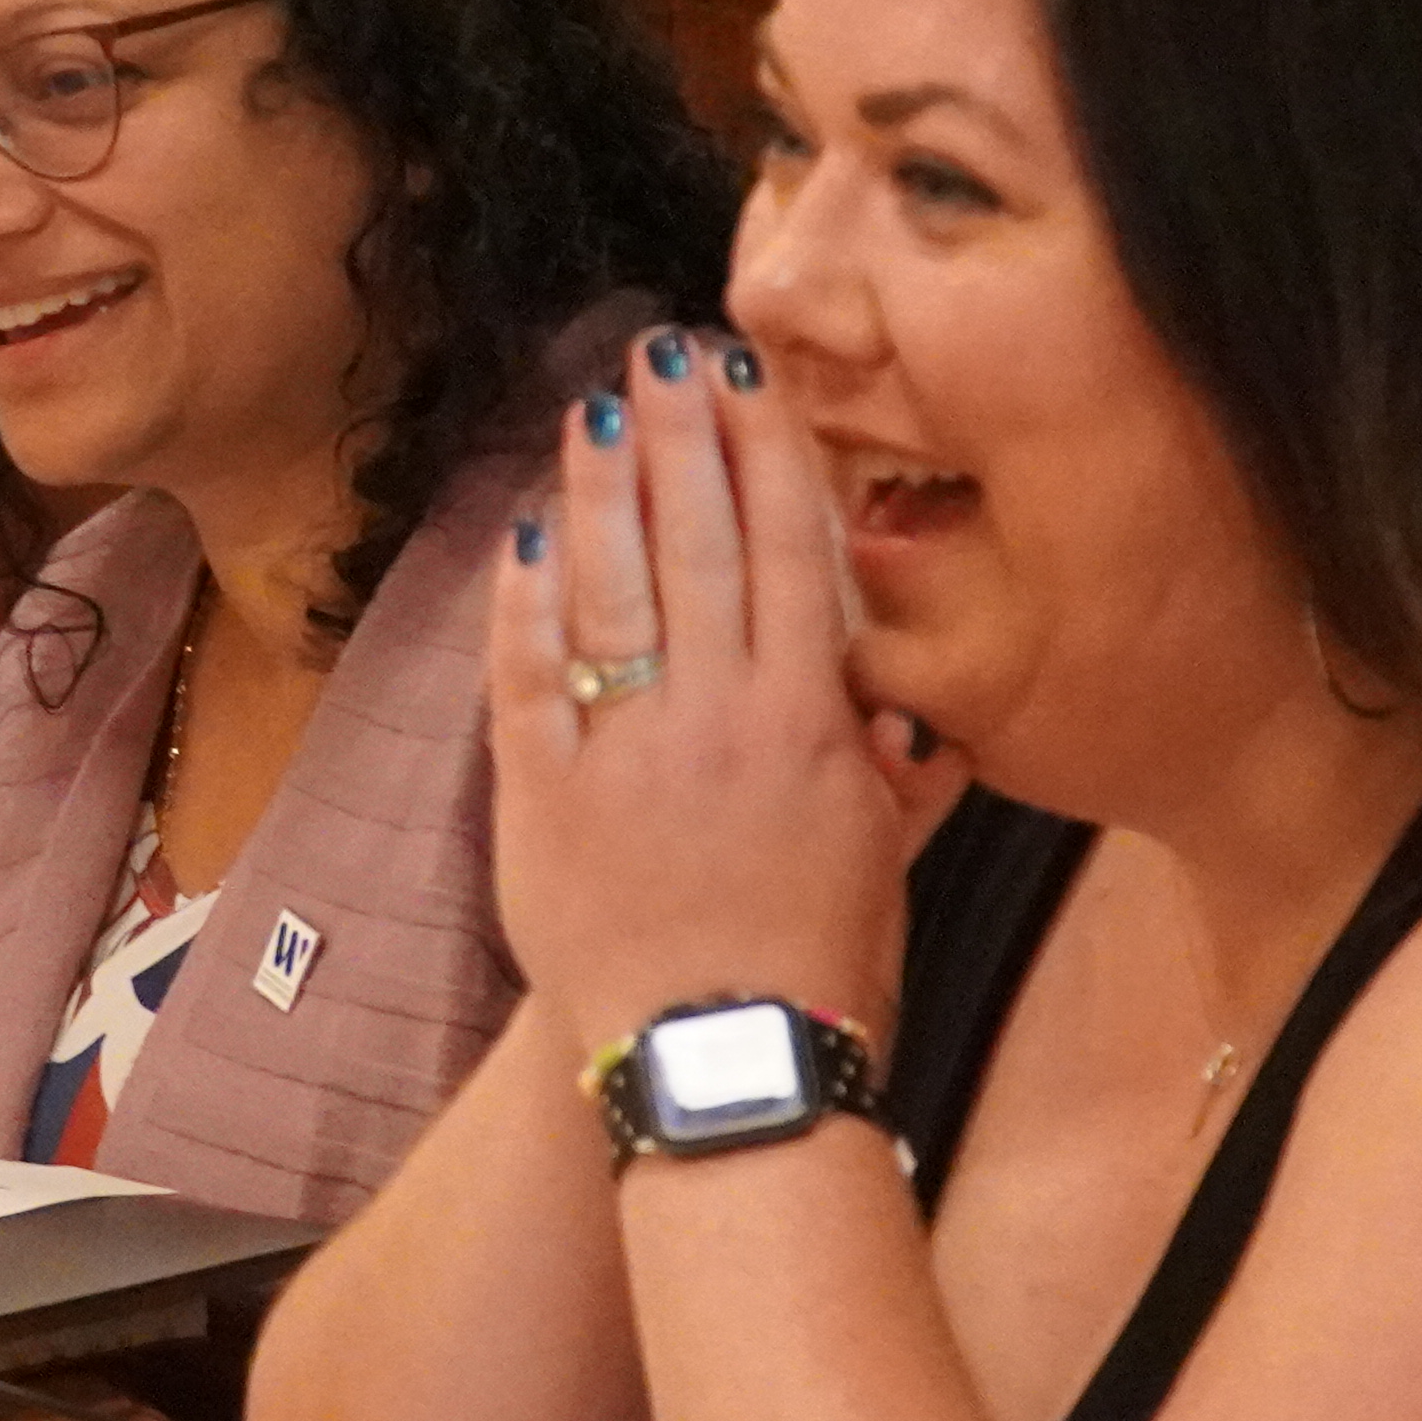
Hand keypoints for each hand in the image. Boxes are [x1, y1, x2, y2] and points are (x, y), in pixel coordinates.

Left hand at [486, 326, 917, 1055]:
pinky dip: (524, 602)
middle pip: (693, 545)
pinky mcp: (542, 801)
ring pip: (607, 591)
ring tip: (592, 409)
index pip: (785, 552)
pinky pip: (525, 681)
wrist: (723, 1068)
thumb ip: (891, 764)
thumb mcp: (886, 854)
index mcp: (808, 720)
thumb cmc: (823, 968)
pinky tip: (525, 532)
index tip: (746, 378)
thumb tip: (897, 695)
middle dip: (677, 436)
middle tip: (660, 351)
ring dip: (600, 489)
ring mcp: (623, 754)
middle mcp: (716, 717)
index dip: (764, 454)